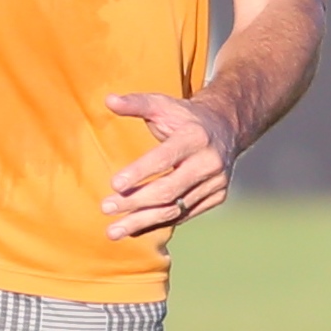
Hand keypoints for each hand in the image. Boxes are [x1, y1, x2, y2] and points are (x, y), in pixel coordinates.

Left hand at [102, 92, 239, 238]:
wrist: (224, 128)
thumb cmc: (184, 117)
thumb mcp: (162, 104)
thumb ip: (136, 103)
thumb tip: (109, 100)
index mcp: (195, 137)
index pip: (165, 158)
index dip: (140, 172)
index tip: (114, 185)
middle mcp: (209, 162)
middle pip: (168, 190)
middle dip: (135, 202)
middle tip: (106, 208)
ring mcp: (215, 183)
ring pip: (175, 209)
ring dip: (142, 221)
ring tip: (114, 230)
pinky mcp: (216, 197)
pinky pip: (183, 215)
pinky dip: (158, 223)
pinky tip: (134, 228)